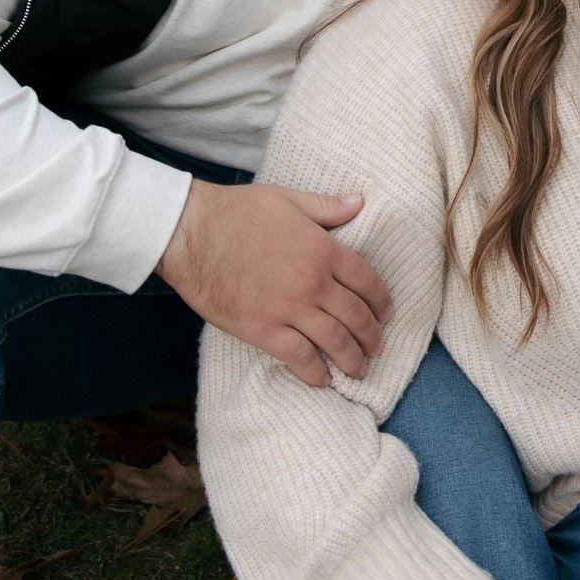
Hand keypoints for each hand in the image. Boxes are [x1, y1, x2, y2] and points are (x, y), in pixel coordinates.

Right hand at [156, 178, 392, 385]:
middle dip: (371, 335)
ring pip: (334, 341)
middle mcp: (313, 282)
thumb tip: (360, 201)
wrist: (192, 233)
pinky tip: (323, 380)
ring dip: (352, 358)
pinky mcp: (262, 329)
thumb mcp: (289, 199)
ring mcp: (289, 309)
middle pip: (356, 315)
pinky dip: (315, 372)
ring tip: (360, 369)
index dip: (381, 300)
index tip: (387, 312)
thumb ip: (327, 207)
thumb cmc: (239, 211)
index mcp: (324, 249)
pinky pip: (298, 357)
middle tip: (378, 347)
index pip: (366, 280)